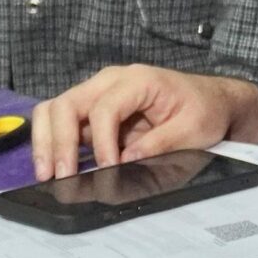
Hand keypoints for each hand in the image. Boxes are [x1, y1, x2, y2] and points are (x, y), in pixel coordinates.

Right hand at [28, 64, 257, 179]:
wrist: (212, 101)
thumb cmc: (205, 111)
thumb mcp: (194, 129)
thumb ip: (161, 143)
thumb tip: (126, 160)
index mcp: (138, 80)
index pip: (105, 108)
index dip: (102, 141)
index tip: (108, 168)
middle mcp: (110, 81)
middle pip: (68, 104)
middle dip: (59, 141)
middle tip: (60, 176)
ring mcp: (98, 94)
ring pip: (55, 109)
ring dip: (46, 141)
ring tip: (45, 173)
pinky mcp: (92, 110)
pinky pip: (61, 121)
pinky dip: (50, 141)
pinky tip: (51, 167)